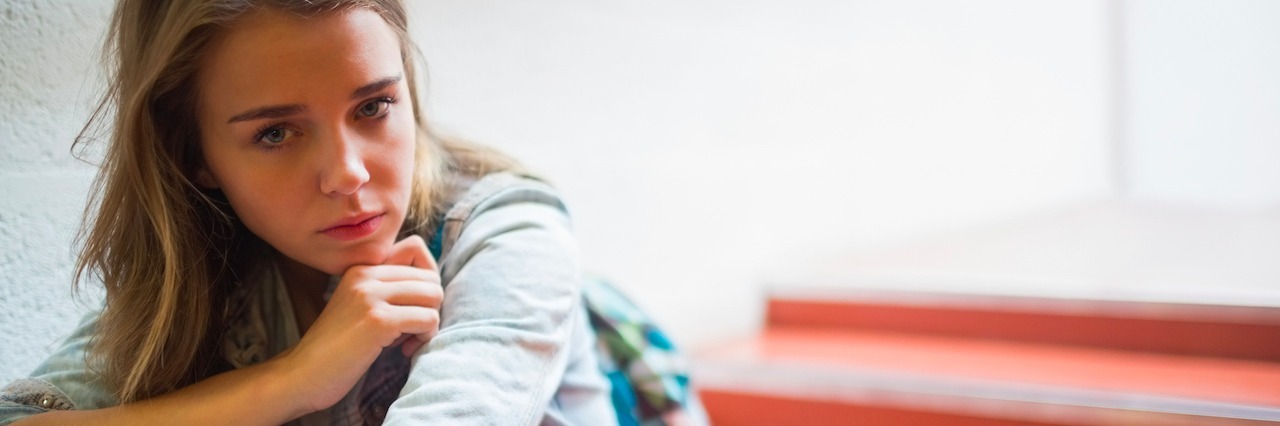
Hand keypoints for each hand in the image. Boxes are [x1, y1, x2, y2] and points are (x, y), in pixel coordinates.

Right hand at [281, 235, 441, 411]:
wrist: (303, 374)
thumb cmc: (337, 347)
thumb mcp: (359, 306)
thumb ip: (387, 290)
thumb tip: (435, 286)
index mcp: (360, 268)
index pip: (416, 249)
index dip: (424, 282)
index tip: (411, 307)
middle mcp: (365, 275)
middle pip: (430, 276)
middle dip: (429, 305)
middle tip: (410, 329)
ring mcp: (370, 296)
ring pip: (434, 295)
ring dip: (429, 323)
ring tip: (407, 339)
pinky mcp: (378, 321)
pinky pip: (428, 319)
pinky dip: (424, 337)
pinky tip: (403, 350)